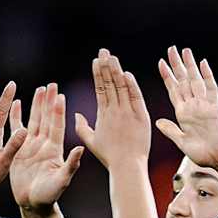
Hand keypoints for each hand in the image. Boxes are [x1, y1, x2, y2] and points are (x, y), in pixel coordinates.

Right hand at [9, 83, 83, 211]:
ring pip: (33, 120)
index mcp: (54, 149)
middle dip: (48, 102)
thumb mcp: (62, 180)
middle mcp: (43, 144)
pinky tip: (17, 103)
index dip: (57, 110)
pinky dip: (16, 116)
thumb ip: (71, 164)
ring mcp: (31, 146)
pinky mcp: (18, 150)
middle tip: (51, 85)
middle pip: (46, 118)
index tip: (59, 95)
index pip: (56, 125)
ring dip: (36, 105)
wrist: (33, 203)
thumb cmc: (50, 195)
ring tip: (39, 89)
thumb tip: (81, 149)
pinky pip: (16, 130)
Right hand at [73, 49, 150, 169]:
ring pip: (121, 87)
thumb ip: (82, 127)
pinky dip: (131, 86)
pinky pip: (136, 98)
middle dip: (106, 66)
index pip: (100, 89)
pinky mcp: (141, 117)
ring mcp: (128, 113)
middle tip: (104, 51)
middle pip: (109, 84)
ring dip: (117, 71)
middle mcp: (115, 111)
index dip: (98, 74)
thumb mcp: (91, 142)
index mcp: (103, 115)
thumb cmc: (109, 156)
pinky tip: (126, 74)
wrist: (127, 165)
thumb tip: (76, 114)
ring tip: (113, 57)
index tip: (96, 61)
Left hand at [155, 46, 217, 171]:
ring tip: (185, 50)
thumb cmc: (203, 154)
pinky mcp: (215, 108)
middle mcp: (193, 106)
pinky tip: (203, 62)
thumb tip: (158, 121)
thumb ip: (171, 131)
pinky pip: (210, 88)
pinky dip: (207, 75)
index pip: (174, 90)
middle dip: (177, 64)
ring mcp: (204, 106)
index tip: (161, 63)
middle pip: (184, 81)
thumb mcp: (182, 142)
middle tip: (171, 48)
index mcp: (183, 113)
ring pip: (195, 81)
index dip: (167, 77)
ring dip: (190, 66)